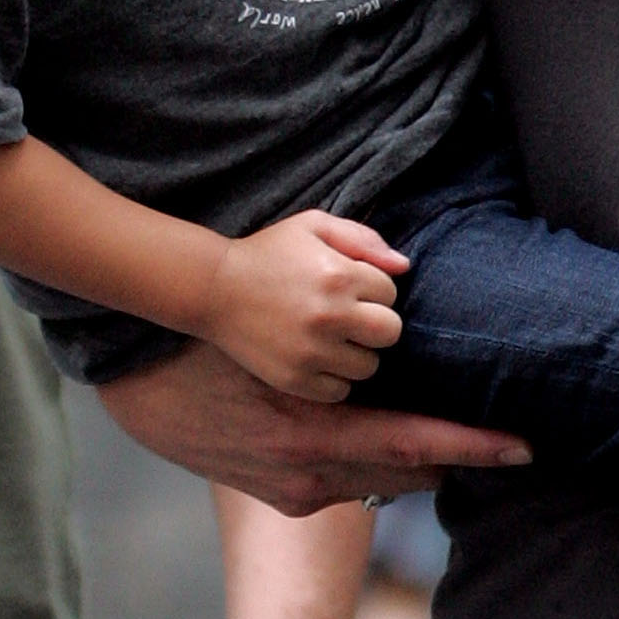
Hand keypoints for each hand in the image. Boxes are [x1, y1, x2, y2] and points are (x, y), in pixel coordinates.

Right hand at [99, 338, 529, 518]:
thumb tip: (402, 279)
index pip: (415, 446)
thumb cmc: (210, 343)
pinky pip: (355, 482)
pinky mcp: (285, 500)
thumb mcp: (275, 331)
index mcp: (310, 434)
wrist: (140, 391)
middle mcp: (307, 476)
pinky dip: (382, 460)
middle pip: (412, 472)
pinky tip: (395, 428)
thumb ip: (340, 324)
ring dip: (421, 456)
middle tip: (507, 427)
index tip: (527, 446)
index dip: (476, 447)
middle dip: (460, 452)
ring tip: (460, 426)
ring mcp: (295, 495)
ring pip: (387, 481)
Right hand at [202, 211, 408, 402]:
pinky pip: (340, 391)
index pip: (391, 292)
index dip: (374, 289)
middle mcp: (330, 316)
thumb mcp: (314, 226)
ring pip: (369, 366)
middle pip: (390, 332)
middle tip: (351, 318)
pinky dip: (335, 379)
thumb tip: (404, 267)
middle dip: (376, 324)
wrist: (214, 288)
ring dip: (357, 353)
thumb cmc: (269, 253)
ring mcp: (311, 352)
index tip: (351, 287)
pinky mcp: (294, 379)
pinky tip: (319, 359)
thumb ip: (363, 239)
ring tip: (334, 338)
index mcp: (340, 275)